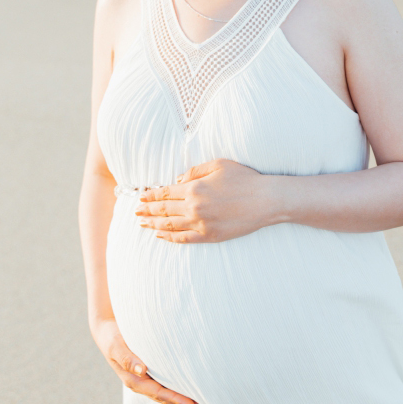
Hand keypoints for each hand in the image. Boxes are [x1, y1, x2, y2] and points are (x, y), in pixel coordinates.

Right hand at [90, 316, 203, 403]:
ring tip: (206, 401)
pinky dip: (182, 387)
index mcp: (134, 380)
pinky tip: (196, 386)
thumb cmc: (113, 336)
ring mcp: (148, 378)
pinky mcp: (153, 371)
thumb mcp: (116, 346)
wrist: (107, 330)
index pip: (158, 393)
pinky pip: (169, 383)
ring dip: (186, 398)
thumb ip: (127, 358)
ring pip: (169, 393)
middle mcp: (142, 382)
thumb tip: (142, 370)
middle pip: (167, 398)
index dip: (175, 399)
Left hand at [135, 159, 275, 243]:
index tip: (141, 196)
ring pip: (169, 225)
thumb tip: (177, 179)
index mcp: (194, 188)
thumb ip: (195, 171)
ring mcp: (201, 223)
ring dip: (153, 224)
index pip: (165, 192)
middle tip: (136, 210)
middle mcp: (193, 207)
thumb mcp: (220, 165)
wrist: (267, 200)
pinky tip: (161, 235)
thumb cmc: (246, 179)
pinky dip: (170, 237)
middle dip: (147, 210)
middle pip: (163, 210)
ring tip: (142, 223)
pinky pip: (184, 238)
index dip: (151, 195)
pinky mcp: (210, 236)